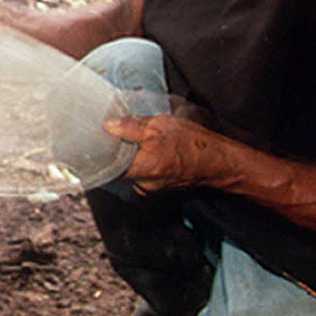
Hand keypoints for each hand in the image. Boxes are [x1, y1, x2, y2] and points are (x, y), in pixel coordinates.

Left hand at [104, 113, 234, 192]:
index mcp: (143, 169)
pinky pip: (141, 174)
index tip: (95, 139)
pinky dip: (141, 162)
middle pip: (118, 169)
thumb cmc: (194, 143)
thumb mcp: (161, 126)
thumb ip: (132, 127)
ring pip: (130, 171)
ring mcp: (151, 189)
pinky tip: (148, 150)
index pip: (108, 165)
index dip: (100, 152)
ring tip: (136, 140)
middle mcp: (144, 184)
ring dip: (130, 157)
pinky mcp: (158, 188)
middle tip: (116, 134)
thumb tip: (108, 125)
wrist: (220, 161)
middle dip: (116, 152)